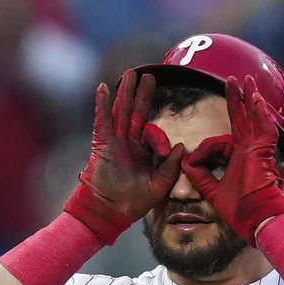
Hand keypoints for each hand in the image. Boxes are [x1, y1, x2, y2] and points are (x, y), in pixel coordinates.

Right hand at [65, 70, 184, 242]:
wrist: (110, 211)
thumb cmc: (134, 202)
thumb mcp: (160, 184)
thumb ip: (171, 166)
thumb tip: (181, 146)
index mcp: (142, 152)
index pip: (152, 133)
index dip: (159, 139)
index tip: (163, 153)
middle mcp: (128, 143)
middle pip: (136, 113)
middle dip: (143, 94)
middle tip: (149, 75)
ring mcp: (114, 142)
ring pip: (121, 111)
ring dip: (126, 92)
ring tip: (131, 73)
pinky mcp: (102, 144)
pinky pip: (102, 120)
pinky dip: (103, 104)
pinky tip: (105, 88)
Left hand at [181, 75, 283, 245]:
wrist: (255, 220)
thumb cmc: (240, 210)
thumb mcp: (213, 191)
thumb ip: (200, 177)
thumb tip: (186, 163)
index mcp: (240, 159)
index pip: (223, 140)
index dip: (206, 148)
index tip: (194, 159)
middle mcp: (250, 151)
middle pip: (242, 119)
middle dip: (237, 99)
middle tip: (234, 79)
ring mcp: (258, 151)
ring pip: (255, 118)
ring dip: (249, 99)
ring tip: (245, 80)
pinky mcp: (264, 154)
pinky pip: (263, 129)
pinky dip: (259, 113)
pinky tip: (254, 98)